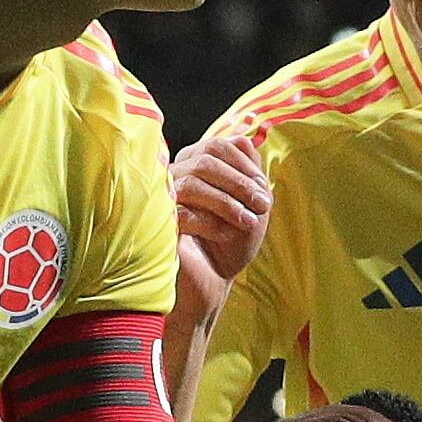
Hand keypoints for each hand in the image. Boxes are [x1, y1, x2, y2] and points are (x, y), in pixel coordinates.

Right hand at [169, 126, 272, 321]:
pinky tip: (226, 235)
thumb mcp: (250, 205)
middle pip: (207, 158)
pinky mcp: (157, 227)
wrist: (212, 284)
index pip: (218, 145)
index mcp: (194, 167)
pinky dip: (211, 222)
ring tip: (249, 223)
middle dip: (241, 182)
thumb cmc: (229, 243)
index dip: (245, 165)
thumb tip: (244, 137)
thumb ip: (249, 171)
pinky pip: (183, 213)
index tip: (264, 191)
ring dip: (229, 202)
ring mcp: (162, 201)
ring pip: (194, 181)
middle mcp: (175, 178)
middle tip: (264, 205)